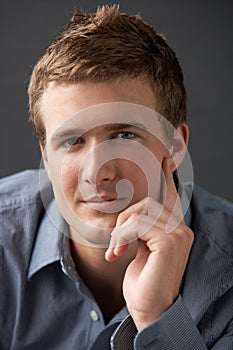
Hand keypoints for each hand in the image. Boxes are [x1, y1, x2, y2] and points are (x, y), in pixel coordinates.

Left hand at [105, 157, 193, 330]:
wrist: (149, 309)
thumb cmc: (143, 280)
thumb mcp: (140, 248)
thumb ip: (142, 228)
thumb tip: (133, 212)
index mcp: (174, 228)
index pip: (170, 196)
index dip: (166, 177)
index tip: (165, 158)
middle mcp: (180, 228)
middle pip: (145, 203)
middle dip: (123, 221)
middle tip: (116, 244)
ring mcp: (178, 233)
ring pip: (139, 211)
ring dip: (120, 231)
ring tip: (116, 251)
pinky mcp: (170, 241)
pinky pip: (136, 224)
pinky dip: (121, 238)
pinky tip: (118, 254)